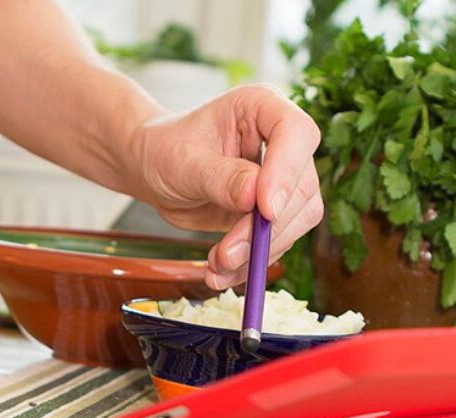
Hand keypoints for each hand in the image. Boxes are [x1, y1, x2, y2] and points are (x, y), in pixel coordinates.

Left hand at [130, 84, 323, 289]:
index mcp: (262, 107)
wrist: (153, 169)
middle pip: (301, 185)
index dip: (286, 172)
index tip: (264, 209)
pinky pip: (281, 239)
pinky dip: (254, 260)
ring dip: (261, 250)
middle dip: (266, 227)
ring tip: (218, 265)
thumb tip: (255, 196)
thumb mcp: (184, 161)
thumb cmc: (165, 150)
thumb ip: (220, 177)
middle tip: (229, 253)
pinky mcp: (275, 208)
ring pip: (298, 217)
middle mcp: (281, 139)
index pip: (296, 133)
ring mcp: (283, 175)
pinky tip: (223, 271)